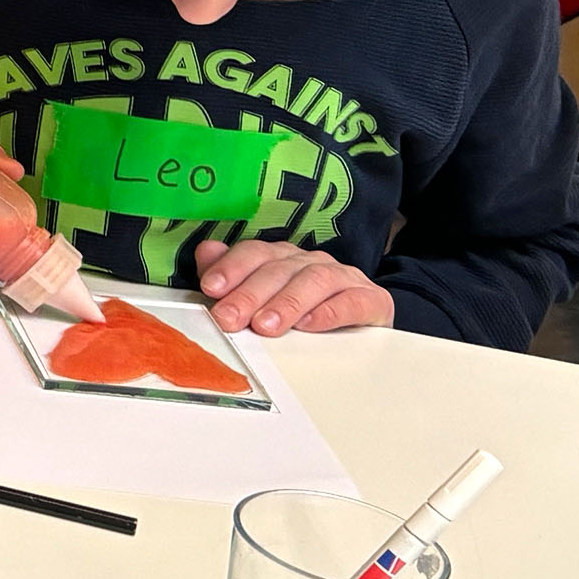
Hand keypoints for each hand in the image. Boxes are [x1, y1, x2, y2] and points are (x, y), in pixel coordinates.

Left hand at [195, 238, 395, 335]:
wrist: (367, 320)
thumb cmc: (308, 308)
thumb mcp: (266, 296)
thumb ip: (234, 275)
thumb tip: (206, 252)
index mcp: (283, 257)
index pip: (254, 254)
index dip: (231, 268)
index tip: (210, 288)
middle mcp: (311, 261)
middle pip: (278, 270)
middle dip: (249, 294)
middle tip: (230, 318)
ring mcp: (344, 278)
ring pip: (313, 281)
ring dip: (286, 303)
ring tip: (265, 326)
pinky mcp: (372, 300)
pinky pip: (352, 301)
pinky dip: (330, 312)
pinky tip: (311, 324)